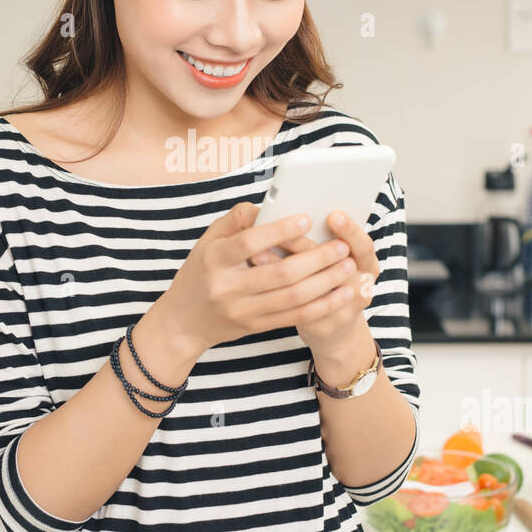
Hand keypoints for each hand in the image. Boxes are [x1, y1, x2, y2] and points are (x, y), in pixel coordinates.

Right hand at [154, 202, 362, 355]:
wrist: (183, 322)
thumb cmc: (200, 272)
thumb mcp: (208, 241)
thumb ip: (236, 220)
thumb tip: (268, 204)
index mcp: (215, 259)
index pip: (250, 243)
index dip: (280, 231)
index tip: (306, 219)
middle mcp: (227, 287)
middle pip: (280, 273)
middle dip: (316, 259)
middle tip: (341, 246)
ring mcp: (242, 310)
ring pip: (293, 297)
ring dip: (326, 282)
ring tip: (348, 267)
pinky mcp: (255, 327)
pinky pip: (295, 317)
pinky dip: (322, 305)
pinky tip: (341, 294)